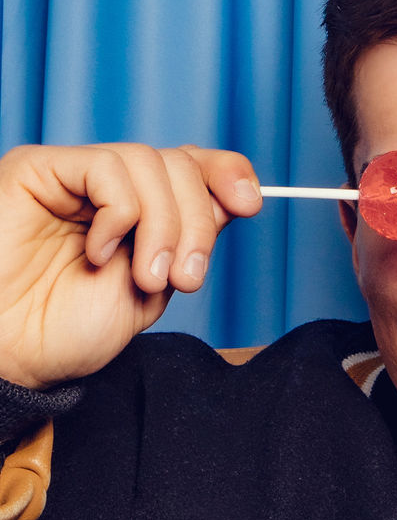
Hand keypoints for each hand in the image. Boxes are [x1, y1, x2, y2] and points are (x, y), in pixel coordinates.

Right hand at [0, 143, 262, 388]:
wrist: (13, 357)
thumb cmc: (67, 331)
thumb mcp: (152, 288)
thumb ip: (188, 242)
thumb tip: (234, 200)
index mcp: (139, 211)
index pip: (191, 166)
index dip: (226, 173)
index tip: (250, 204)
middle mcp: (108, 188)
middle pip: (179, 165)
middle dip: (198, 222)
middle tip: (185, 277)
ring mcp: (73, 176)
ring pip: (150, 162)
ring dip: (164, 225)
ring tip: (146, 277)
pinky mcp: (38, 169)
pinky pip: (106, 168)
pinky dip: (119, 214)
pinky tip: (99, 252)